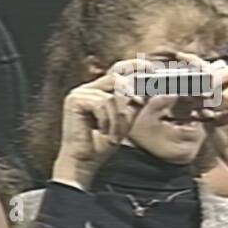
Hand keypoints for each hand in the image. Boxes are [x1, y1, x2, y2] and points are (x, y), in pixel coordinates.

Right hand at [52, 59, 161, 188]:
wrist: (84, 161)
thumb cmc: (101, 143)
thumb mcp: (125, 120)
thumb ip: (134, 103)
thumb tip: (151, 88)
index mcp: (100, 90)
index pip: (119, 69)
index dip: (135, 66)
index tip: (152, 69)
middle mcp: (89, 88)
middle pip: (117, 76)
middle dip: (131, 92)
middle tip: (139, 103)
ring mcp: (80, 92)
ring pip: (112, 95)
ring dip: (119, 117)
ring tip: (115, 133)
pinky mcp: (74, 100)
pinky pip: (102, 103)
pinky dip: (108, 120)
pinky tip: (102, 132)